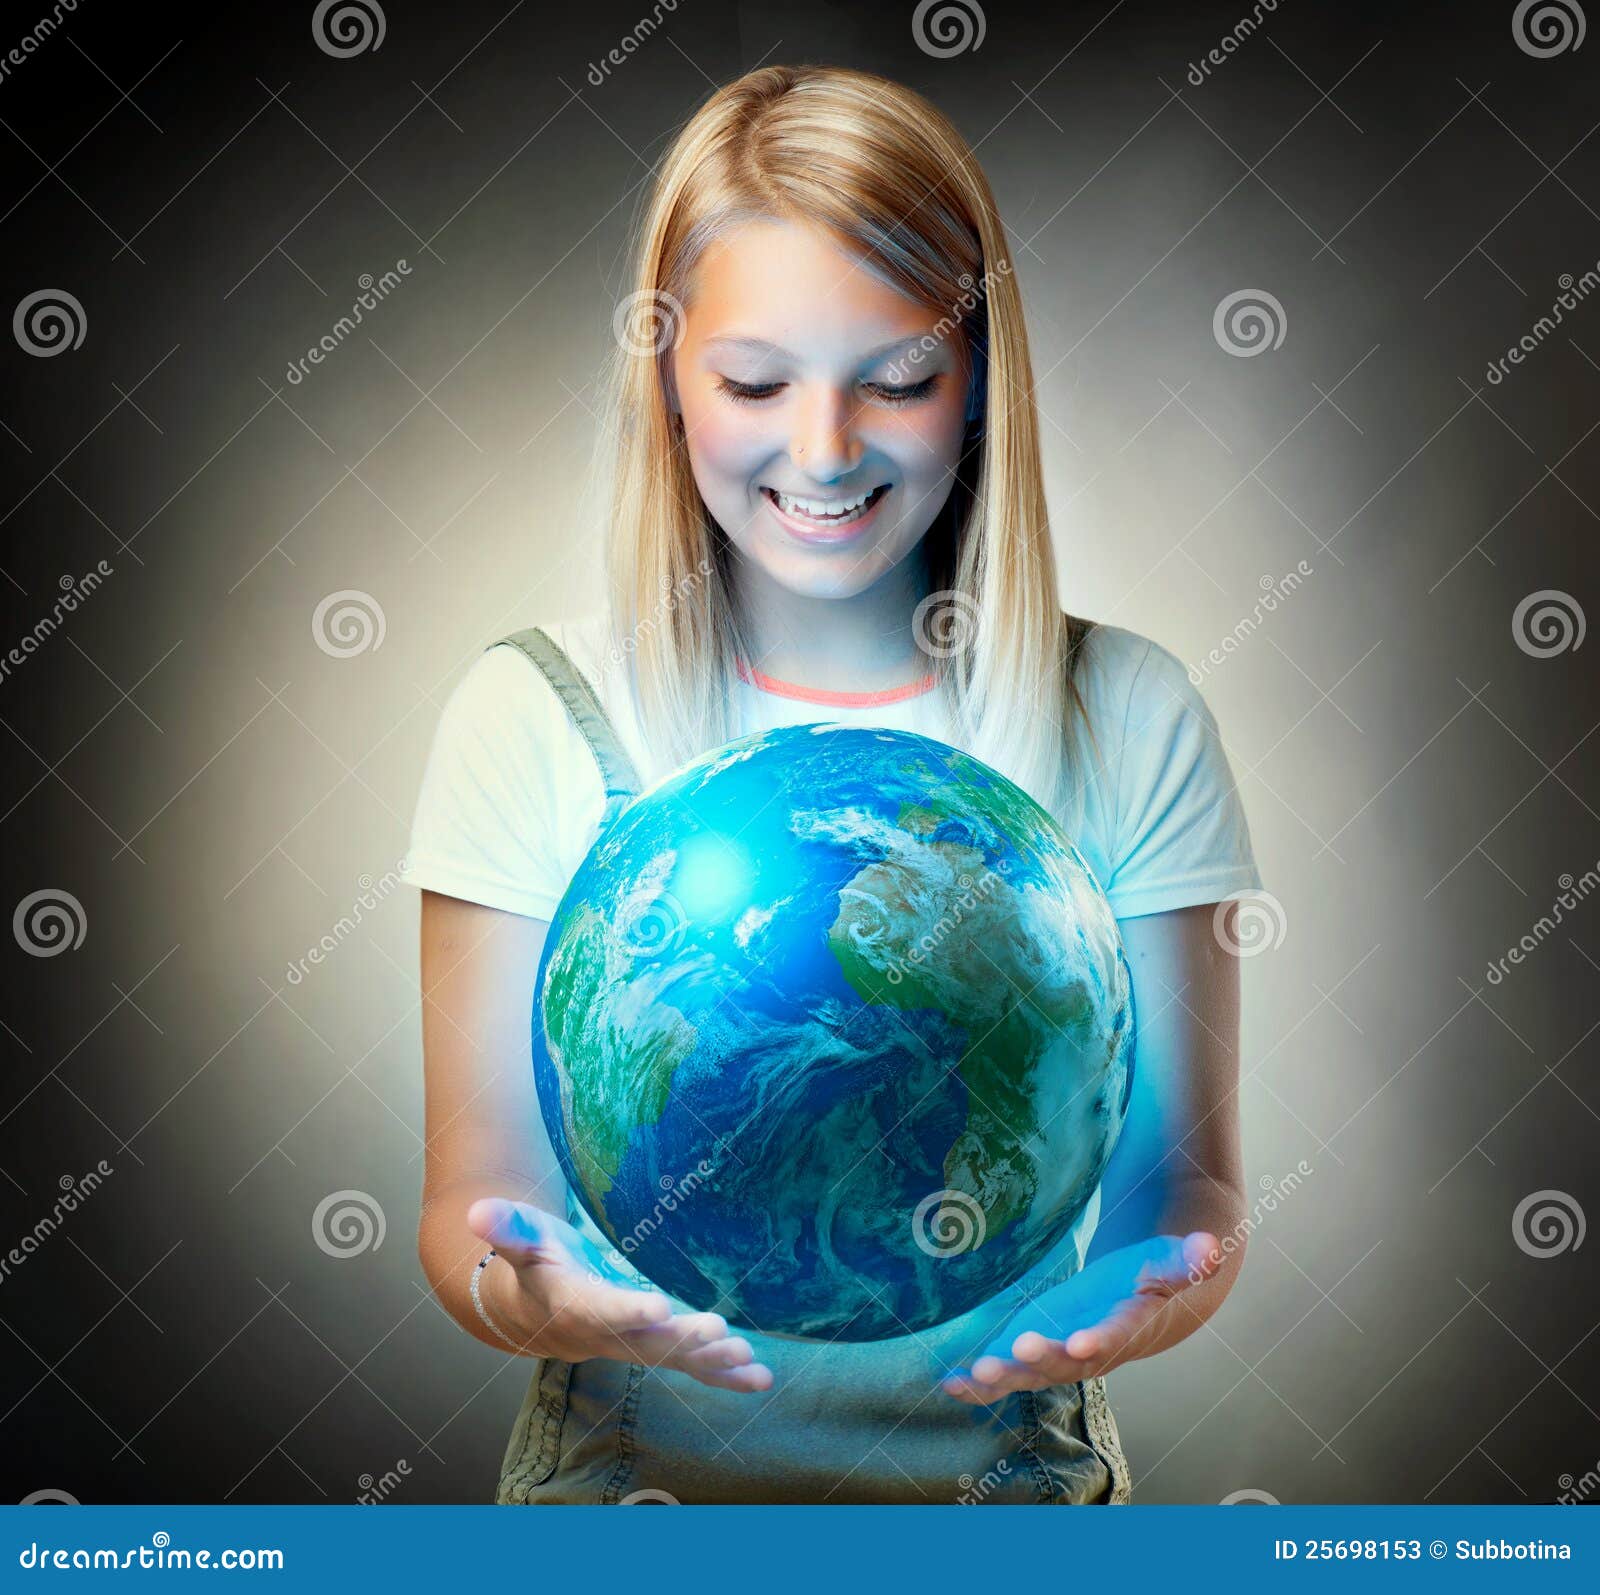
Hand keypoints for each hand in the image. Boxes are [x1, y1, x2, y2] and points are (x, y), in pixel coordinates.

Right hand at [466, 1197, 773, 1392]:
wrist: (529, 1311)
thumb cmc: (530, 1263)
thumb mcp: (519, 1239)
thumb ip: (505, 1226)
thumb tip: (477, 1210)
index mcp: (573, 1305)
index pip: (601, 1311)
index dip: (626, 1311)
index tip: (658, 1307)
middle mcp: (605, 1335)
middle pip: (646, 1343)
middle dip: (684, 1340)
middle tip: (720, 1332)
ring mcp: (630, 1346)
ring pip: (672, 1359)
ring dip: (711, 1362)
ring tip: (748, 1358)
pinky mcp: (652, 1348)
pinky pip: (689, 1367)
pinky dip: (724, 1376)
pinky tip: (760, 1379)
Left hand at [940, 1232, 1221, 1403]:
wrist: (1144, 1310)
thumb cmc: (1154, 1277)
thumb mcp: (1170, 1261)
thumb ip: (1189, 1259)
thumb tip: (1212, 1246)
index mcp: (1126, 1325)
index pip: (1116, 1335)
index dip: (1099, 1340)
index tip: (1079, 1343)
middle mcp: (1092, 1350)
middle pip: (1067, 1362)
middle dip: (1040, 1359)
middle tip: (1014, 1351)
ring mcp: (1061, 1358)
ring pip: (1032, 1374)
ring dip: (1003, 1378)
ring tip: (975, 1374)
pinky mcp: (1035, 1357)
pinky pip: (1007, 1377)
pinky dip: (978, 1387)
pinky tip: (949, 1386)